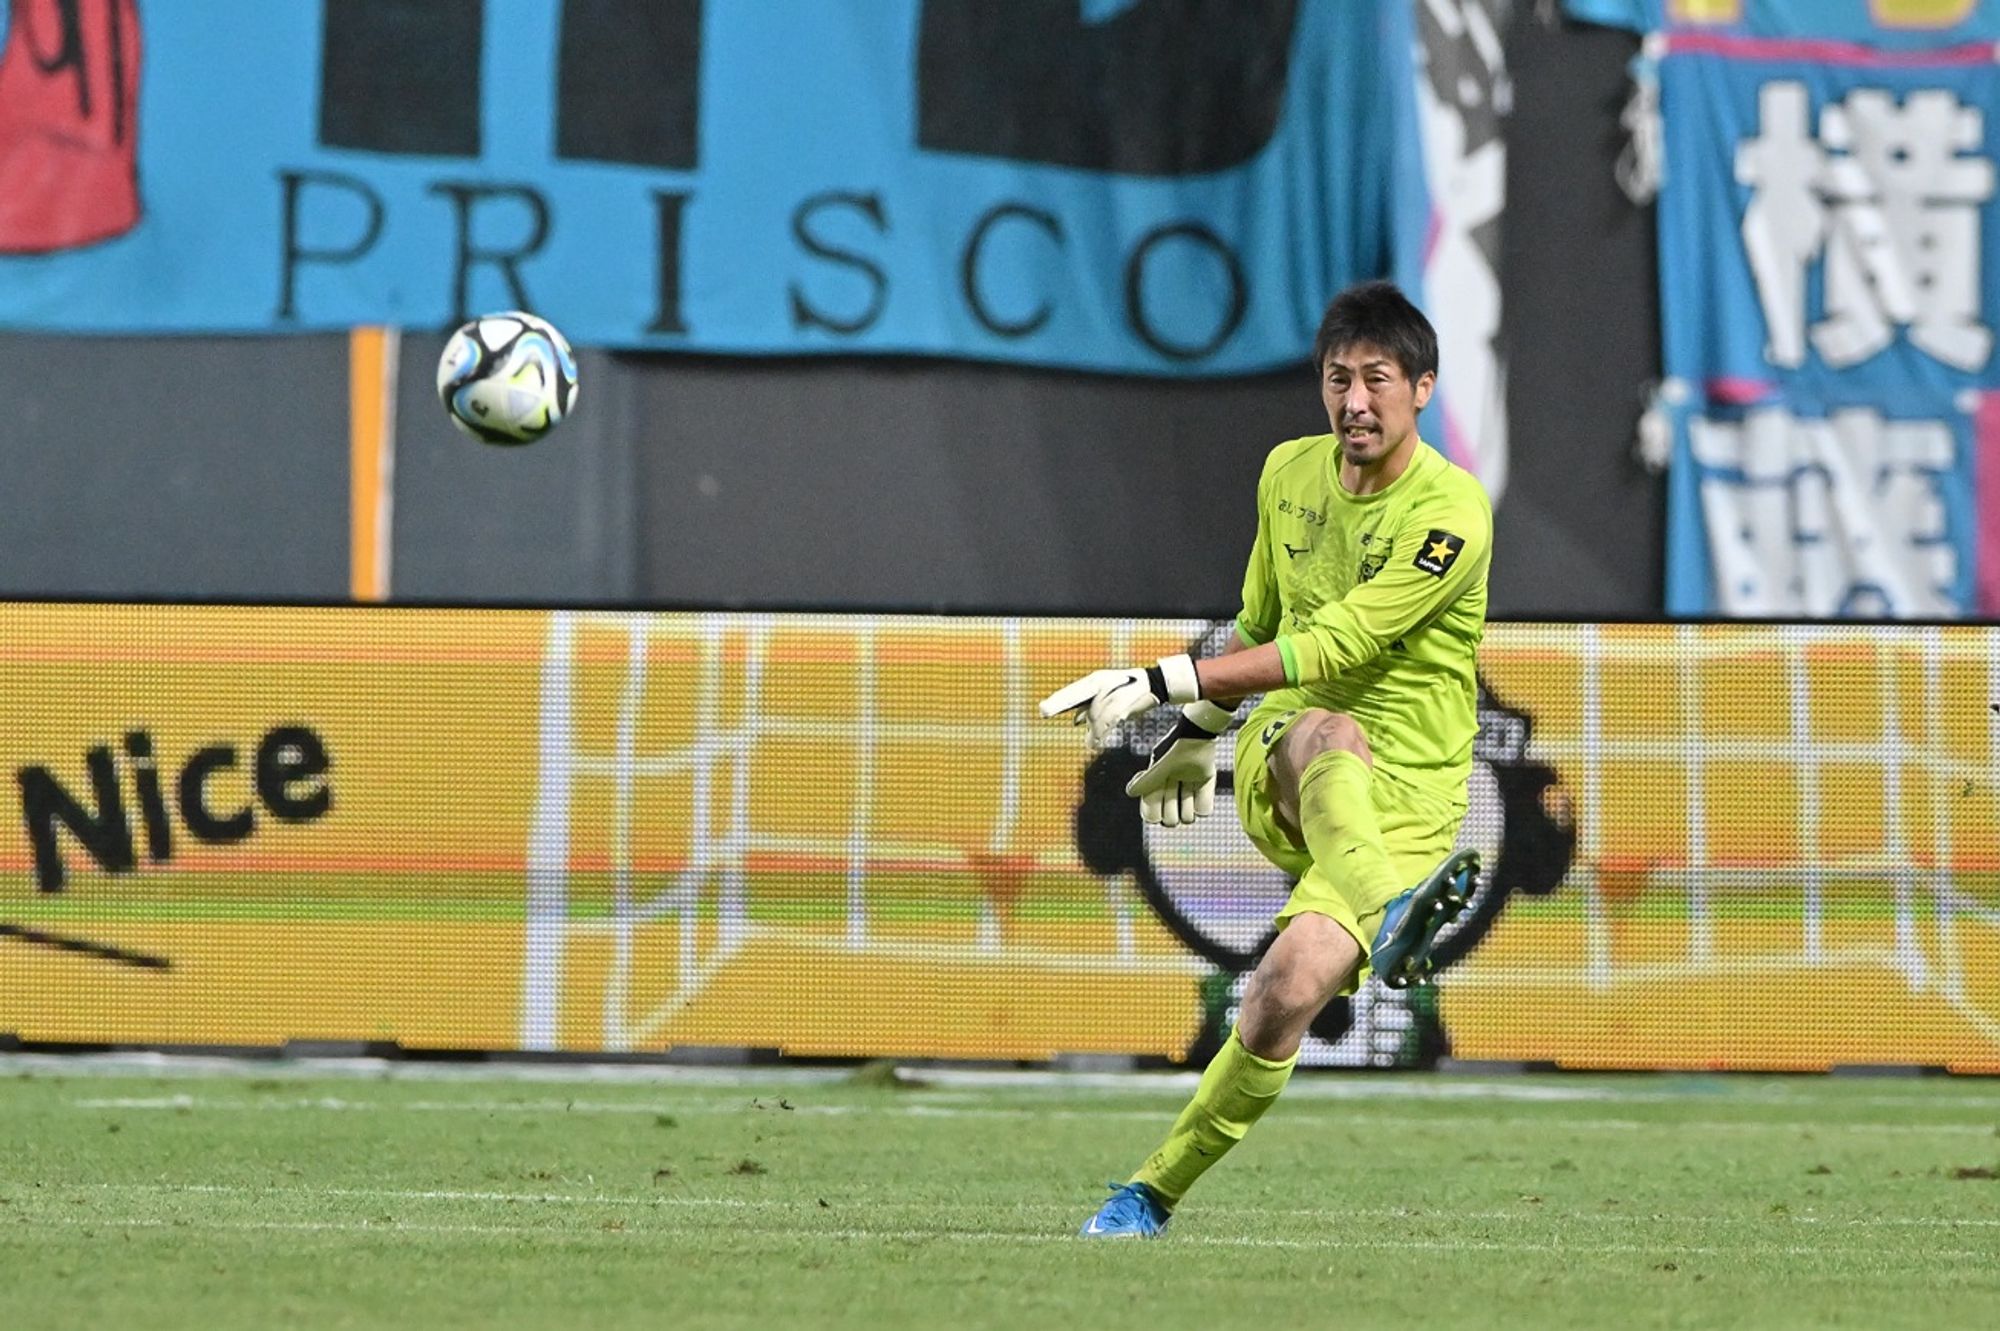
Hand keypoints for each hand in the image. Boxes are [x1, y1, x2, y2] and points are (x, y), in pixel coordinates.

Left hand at [1038, 654, 1200, 746]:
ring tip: (1091, 743)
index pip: (1072, 693)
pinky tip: (1096, 742)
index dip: (1058, 701)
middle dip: (1060, 703)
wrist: (1153, 684)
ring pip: (1095, 712)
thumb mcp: (1106, 698)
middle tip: (1043, 710)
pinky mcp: (1124, 701)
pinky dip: (1102, 731)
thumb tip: (1075, 721)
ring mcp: (1112, 690)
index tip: (1042, 709)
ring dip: (1092, 729)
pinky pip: (1109, 719)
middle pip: (1078, 696)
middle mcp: (1100, 682)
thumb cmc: (1127, 692)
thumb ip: (1090, 708)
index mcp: (1093, 681)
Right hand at [1125, 701, 1234, 825]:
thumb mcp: (1161, 765)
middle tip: (1174, 789)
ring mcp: (1188, 790)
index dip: (1153, 811)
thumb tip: (1129, 792)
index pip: (1152, 814)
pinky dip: (1203, 802)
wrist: (1200, 734)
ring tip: (1189, 787)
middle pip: (1169, 821)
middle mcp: (1171, 791)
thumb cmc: (1176, 748)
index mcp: (1157, 786)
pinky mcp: (1204, 788)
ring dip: (1188, 806)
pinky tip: (1201, 785)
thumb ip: (1147, 780)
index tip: (1157, 797)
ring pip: (1187, 819)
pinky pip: (1205, 810)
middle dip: (1172, 810)